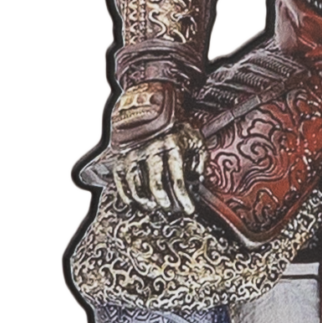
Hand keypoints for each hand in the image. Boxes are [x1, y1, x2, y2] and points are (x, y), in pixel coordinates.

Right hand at [100, 84, 206, 215]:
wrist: (152, 111)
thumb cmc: (178, 132)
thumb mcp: (196, 141)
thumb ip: (201, 161)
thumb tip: (199, 180)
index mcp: (172, 144)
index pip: (177, 175)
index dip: (183, 195)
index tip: (189, 210)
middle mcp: (151, 148)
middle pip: (154, 179)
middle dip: (162, 198)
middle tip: (168, 209)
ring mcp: (134, 152)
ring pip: (135, 181)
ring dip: (143, 198)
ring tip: (153, 208)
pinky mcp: (122, 157)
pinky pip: (120, 179)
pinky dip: (126, 194)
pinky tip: (135, 204)